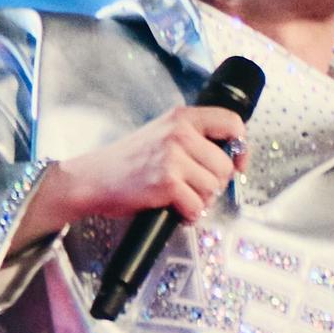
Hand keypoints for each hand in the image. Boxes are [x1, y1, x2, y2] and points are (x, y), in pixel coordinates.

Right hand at [16, 103, 246, 247]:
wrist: (92, 179)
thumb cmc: (128, 162)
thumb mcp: (162, 135)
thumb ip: (195, 139)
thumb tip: (232, 157)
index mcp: (182, 117)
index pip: (232, 123)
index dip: (241, 148)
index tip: (237, 164)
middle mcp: (180, 132)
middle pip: (225, 166)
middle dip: (214, 184)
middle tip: (192, 188)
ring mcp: (173, 157)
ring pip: (213, 188)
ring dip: (200, 200)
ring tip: (178, 197)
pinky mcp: (166, 182)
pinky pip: (197, 206)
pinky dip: (189, 215)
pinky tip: (174, 209)